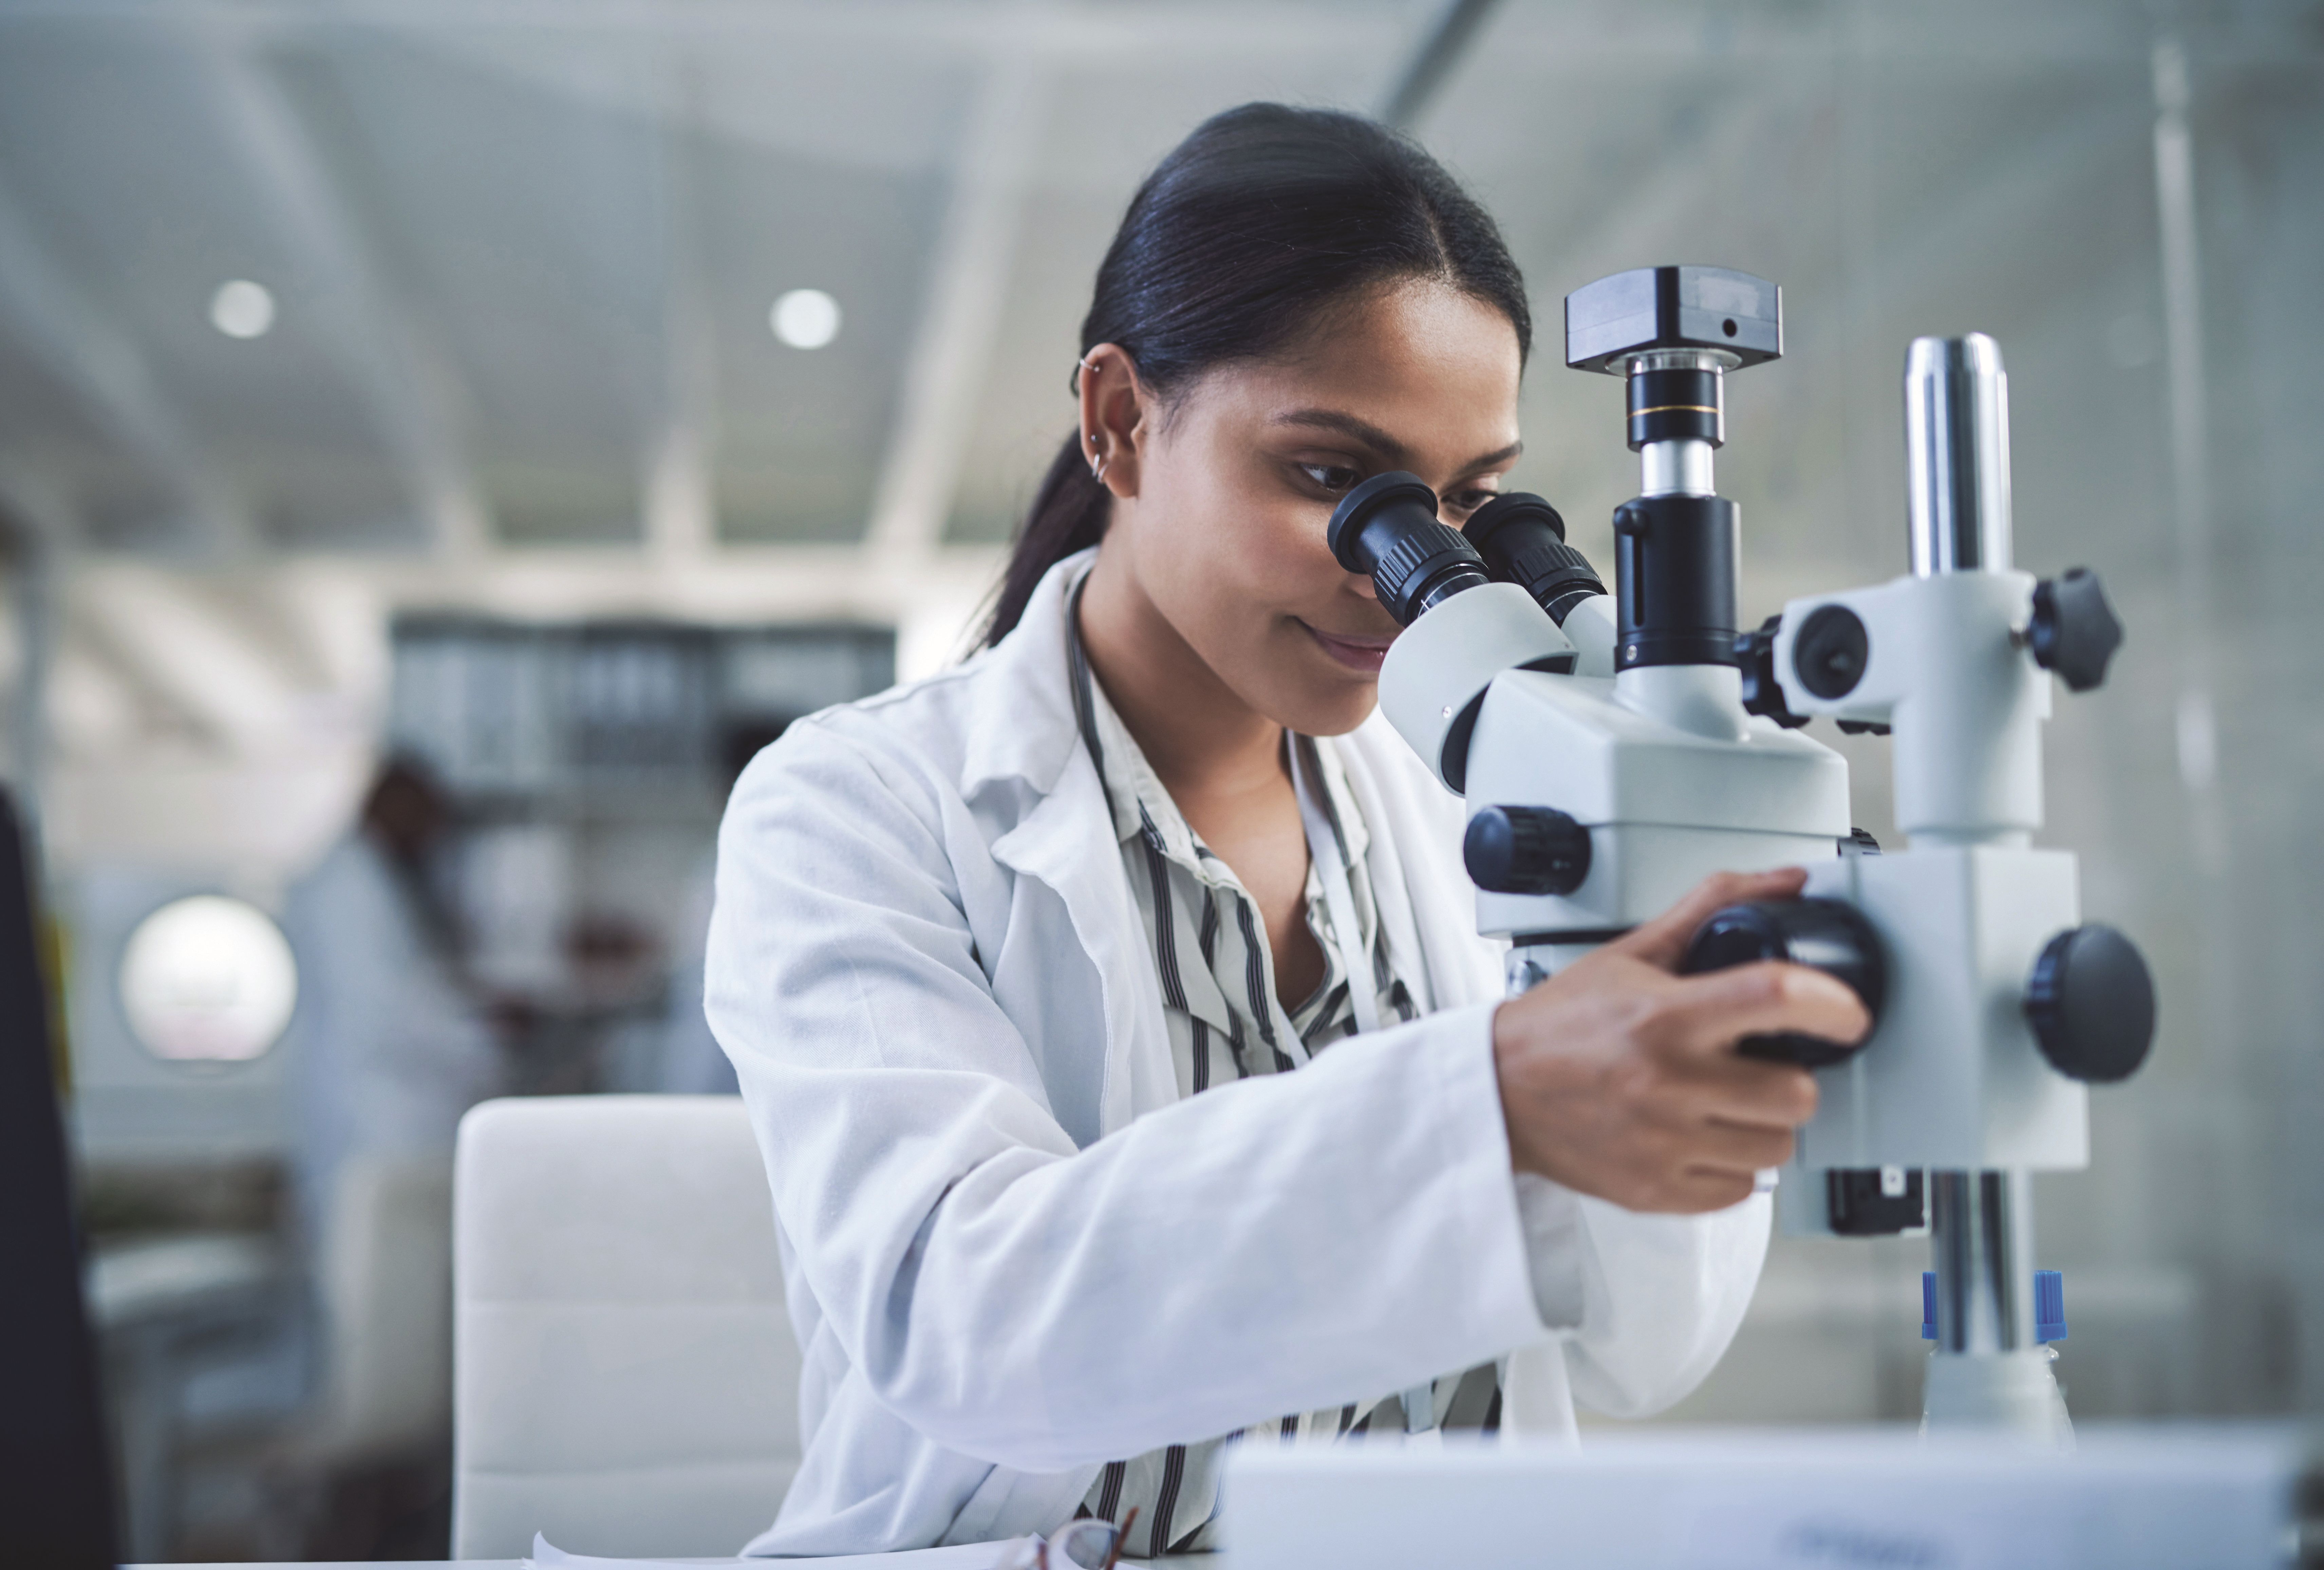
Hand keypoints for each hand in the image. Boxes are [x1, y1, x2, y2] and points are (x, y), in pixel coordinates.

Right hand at [1491, 868, 1869, 1213]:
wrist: (1498, 1092)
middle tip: (1758, 1067)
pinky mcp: (1657, 1191)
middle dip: (1789, 1079)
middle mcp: (1666, 1084)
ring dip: (1762, 1126)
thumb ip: (1710, 910)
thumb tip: (1782, 884)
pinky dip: (1730, 1167)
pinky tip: (1699, 1138)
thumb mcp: (1632, 955)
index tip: (1848, 1013)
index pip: (1775, 997)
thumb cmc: (1560, 1026)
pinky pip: (1740, 1191)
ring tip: (1724, 1103)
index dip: (1831, 1004)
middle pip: (1796, 1094)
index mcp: (1663, 1018)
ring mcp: (1663, 1144)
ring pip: (1777, 1148)